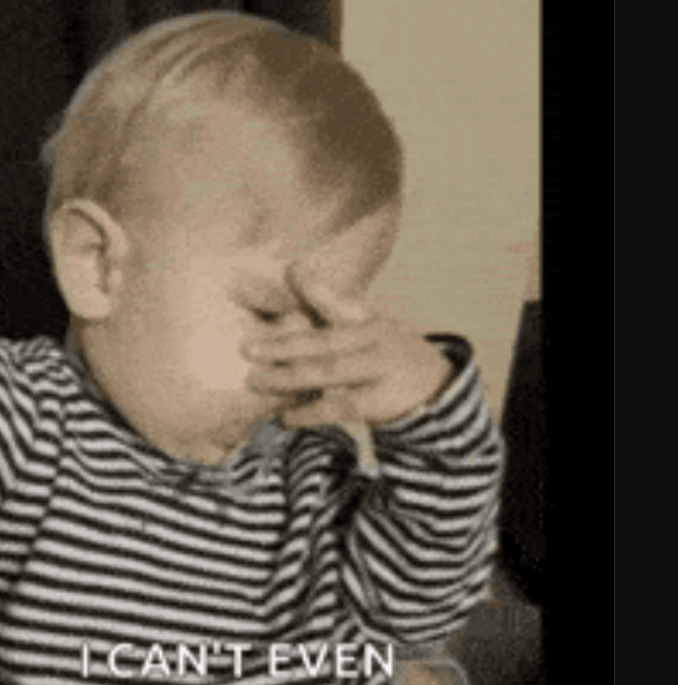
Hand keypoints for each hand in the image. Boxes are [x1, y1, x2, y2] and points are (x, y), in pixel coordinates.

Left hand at [243, 284, 454, 429]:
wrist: (437, 389)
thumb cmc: (385, 352)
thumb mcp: (364, 323)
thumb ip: (326, 302)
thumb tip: (292, 268)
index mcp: (366, 318)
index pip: (332, 302)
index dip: (311, 288)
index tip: (286, 272)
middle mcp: (374, 338)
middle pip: (322, 340)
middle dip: (282, 344)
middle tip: (246, 347)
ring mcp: (380, 368)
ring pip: (327, 372)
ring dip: (288, 378)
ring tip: (254, 380)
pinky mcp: (382, 400)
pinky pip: (340, 406)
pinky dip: (310, 412)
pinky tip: (285, 416)